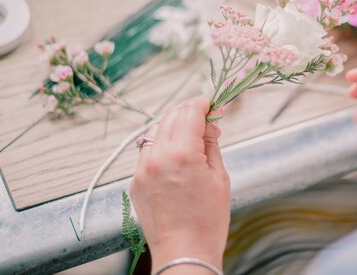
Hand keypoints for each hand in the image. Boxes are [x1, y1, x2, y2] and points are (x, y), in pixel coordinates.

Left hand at [130, 98, 229, 273]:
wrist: (184, 253)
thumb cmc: (208, 220)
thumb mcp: (220, 177)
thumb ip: (211, 144)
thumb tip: (209, 124)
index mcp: (182, 154)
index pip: (190, 111)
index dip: (204, 104)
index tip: (214, 105)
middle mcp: (157, 157)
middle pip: (171, 115)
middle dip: (190, 112)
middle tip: (208, 120)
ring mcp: (142, 169)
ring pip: (157, 131)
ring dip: (175, 127)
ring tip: (193, 140)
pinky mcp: (135, 181)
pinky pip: (148, 152)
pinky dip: (163, 146)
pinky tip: (178, 158)